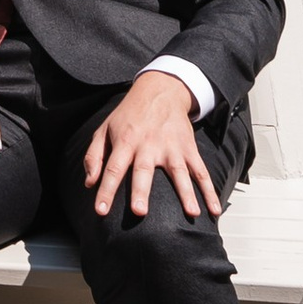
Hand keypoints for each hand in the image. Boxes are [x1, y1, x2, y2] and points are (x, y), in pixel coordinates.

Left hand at [81, 70, 219, 222]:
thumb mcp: (105, 129)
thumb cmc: (128, 115)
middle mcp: (148, 145)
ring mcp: (171, 148)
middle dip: (141, 191)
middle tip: (139, 212)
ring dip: (186, 193)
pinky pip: (201, 172)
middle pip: (143, 171)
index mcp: (125, 142)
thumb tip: (88, 183)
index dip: (105, 190)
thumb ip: (94, 156)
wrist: (160, 90)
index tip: (100, 211)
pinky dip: (209, 190)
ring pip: (179, 173)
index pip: (112, 169)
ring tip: (192, 213)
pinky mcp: (188, 148)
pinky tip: (214, 209)